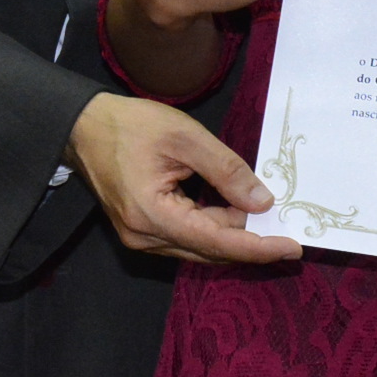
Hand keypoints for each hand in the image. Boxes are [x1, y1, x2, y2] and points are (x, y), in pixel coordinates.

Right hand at [66, 93, 300, 265]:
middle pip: (210, 250)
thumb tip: (262, 203)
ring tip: (264, 215)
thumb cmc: (132, 125)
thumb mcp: (186, 138)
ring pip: (199, 247)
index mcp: (152, 215)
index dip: (257, 247)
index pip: (216, 242)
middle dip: (250, 242)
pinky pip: (186, 237)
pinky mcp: (141, 230)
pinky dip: (213, 227)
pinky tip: (234, 211)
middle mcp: (145, 237)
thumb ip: (227, 171)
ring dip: (232, 234)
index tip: (292, 248)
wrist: (84, 126)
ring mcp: (140, 237)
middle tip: (288, 228)